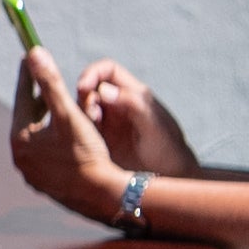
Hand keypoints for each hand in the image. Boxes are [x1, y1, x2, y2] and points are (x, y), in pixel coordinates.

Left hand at [8, 48, 129, 221]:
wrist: (101, 195)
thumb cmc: (86, 153)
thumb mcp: (69, 114)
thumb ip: (50, 83)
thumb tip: (34, 53)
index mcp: (20, 138)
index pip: (22, 97)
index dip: (29, 74)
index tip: (30, 55)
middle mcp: (20, 156)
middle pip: (27, 118)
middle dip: (37, 97)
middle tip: (44, 80)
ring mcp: (31, 172)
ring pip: (36, 136)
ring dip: (45, 119)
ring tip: (56, 105)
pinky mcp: (44, 183)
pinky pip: (44, 153)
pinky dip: (51, 140)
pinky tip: (64, 135)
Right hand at [72, 60, 199, 177]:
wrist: (170, 177)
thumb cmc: (167, 149)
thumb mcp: (153, 125)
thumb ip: (132, 104)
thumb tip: (103, 90)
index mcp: (132, 94)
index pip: (107, 70)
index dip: (93, 73)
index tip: (83, 86)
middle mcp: (117, 104)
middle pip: (91, 88)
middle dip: (84, 97)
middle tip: (90, 116)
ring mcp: (107, 122)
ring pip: (83, 108)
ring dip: (80, 115)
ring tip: (89, 131)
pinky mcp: (99, 140)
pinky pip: (82, 128)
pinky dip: (78, 130)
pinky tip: (84, 141)